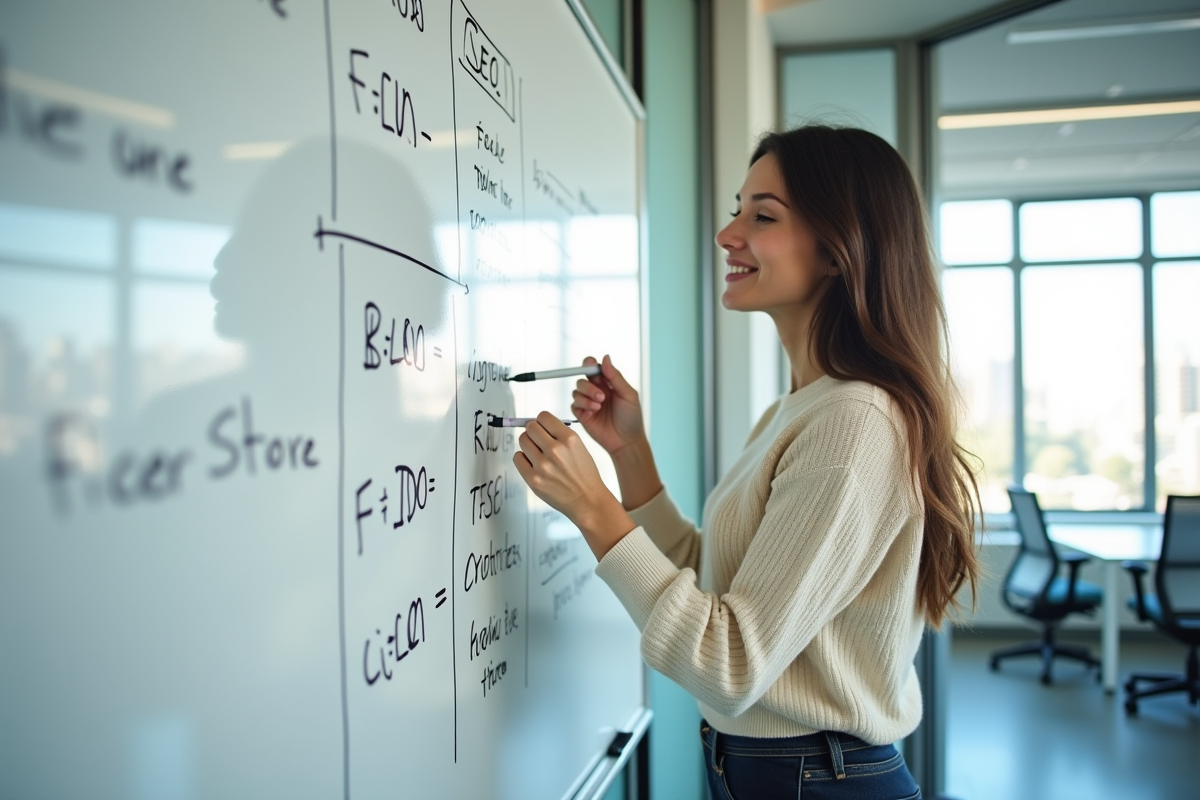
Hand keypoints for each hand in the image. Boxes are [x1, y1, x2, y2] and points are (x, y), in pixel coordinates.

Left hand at [512, 411, 634, 558]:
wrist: (587, 500)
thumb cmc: (584, 474)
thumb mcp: (579, 447)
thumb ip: (560, 434)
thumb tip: (538, 423)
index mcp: (569, 439)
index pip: (543, 416)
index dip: (541, 421)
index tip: (542, 426)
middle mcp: (555, 450)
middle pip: (530, 427)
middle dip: (533, 431)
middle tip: (537, 439)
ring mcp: (543, 466)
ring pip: (523, 441)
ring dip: (528, 444)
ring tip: (537, 453)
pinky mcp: (534, 479)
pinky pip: (517, 458)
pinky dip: (522, 458)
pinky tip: (532, 462)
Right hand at [571, 355, 645, 456]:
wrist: (627, 441)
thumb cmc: (631, 418)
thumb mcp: (628, 394)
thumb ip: (615, 377)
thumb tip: (605, 358)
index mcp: (608, 383)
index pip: (593, 368)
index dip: (589, 364)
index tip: (591, 366)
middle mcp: (596, 391)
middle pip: (582, 379)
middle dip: (589, 386)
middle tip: (601, 397)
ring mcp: (588, 403)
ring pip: (576, 391)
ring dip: (586, 397)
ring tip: (599, 407)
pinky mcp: (583, 415)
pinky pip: (574, 405)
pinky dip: (582, 406)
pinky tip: (593, 412)